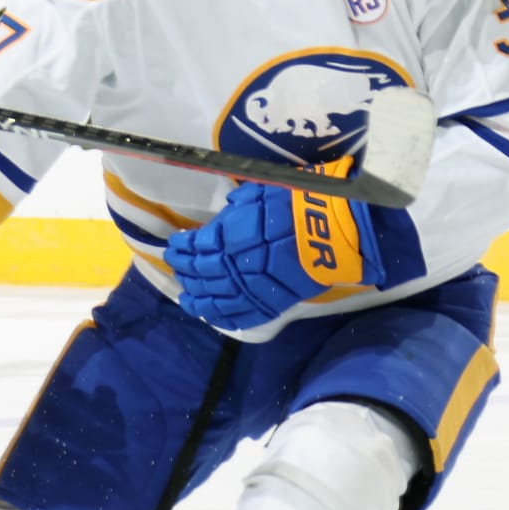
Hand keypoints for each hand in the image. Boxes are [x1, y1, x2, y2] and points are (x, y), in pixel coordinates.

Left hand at [163, 165, 422, 330]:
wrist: (334, 230)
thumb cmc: (298, 203)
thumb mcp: (260, 192)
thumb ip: (240, 205)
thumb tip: (230, 207)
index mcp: (223, 236)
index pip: (193, 245)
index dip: (181, 247)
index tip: (174, 245)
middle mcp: (228, 265)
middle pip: (198, 272)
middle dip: (185, 270)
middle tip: (178, 268)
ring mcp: (247, 287)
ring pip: (213, 297)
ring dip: (196, 297)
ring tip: (186, 297)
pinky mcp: (269, 304)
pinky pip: (239, 315)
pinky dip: (221, 317)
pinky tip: (209, 316)